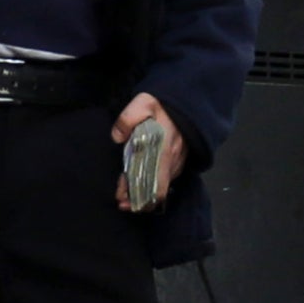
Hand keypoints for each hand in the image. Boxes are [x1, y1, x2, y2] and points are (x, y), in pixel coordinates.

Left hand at [110, 93, 183, 211]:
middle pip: (157, 191)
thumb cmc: (163, 104)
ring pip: (161, 184)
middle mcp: (173, 161)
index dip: (142, 198)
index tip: (124, 201)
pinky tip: (138, 182)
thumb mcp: (143, 104)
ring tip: (125, 195)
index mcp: (165, 152)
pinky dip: (152, 183)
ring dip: (144, 191)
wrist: (186, 99)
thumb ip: (128, 119)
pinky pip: (165, 176)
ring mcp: (177, 161)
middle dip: (139, 199)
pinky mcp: (177, 158)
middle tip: (122, 202)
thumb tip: (117, 137)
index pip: (158, 186)